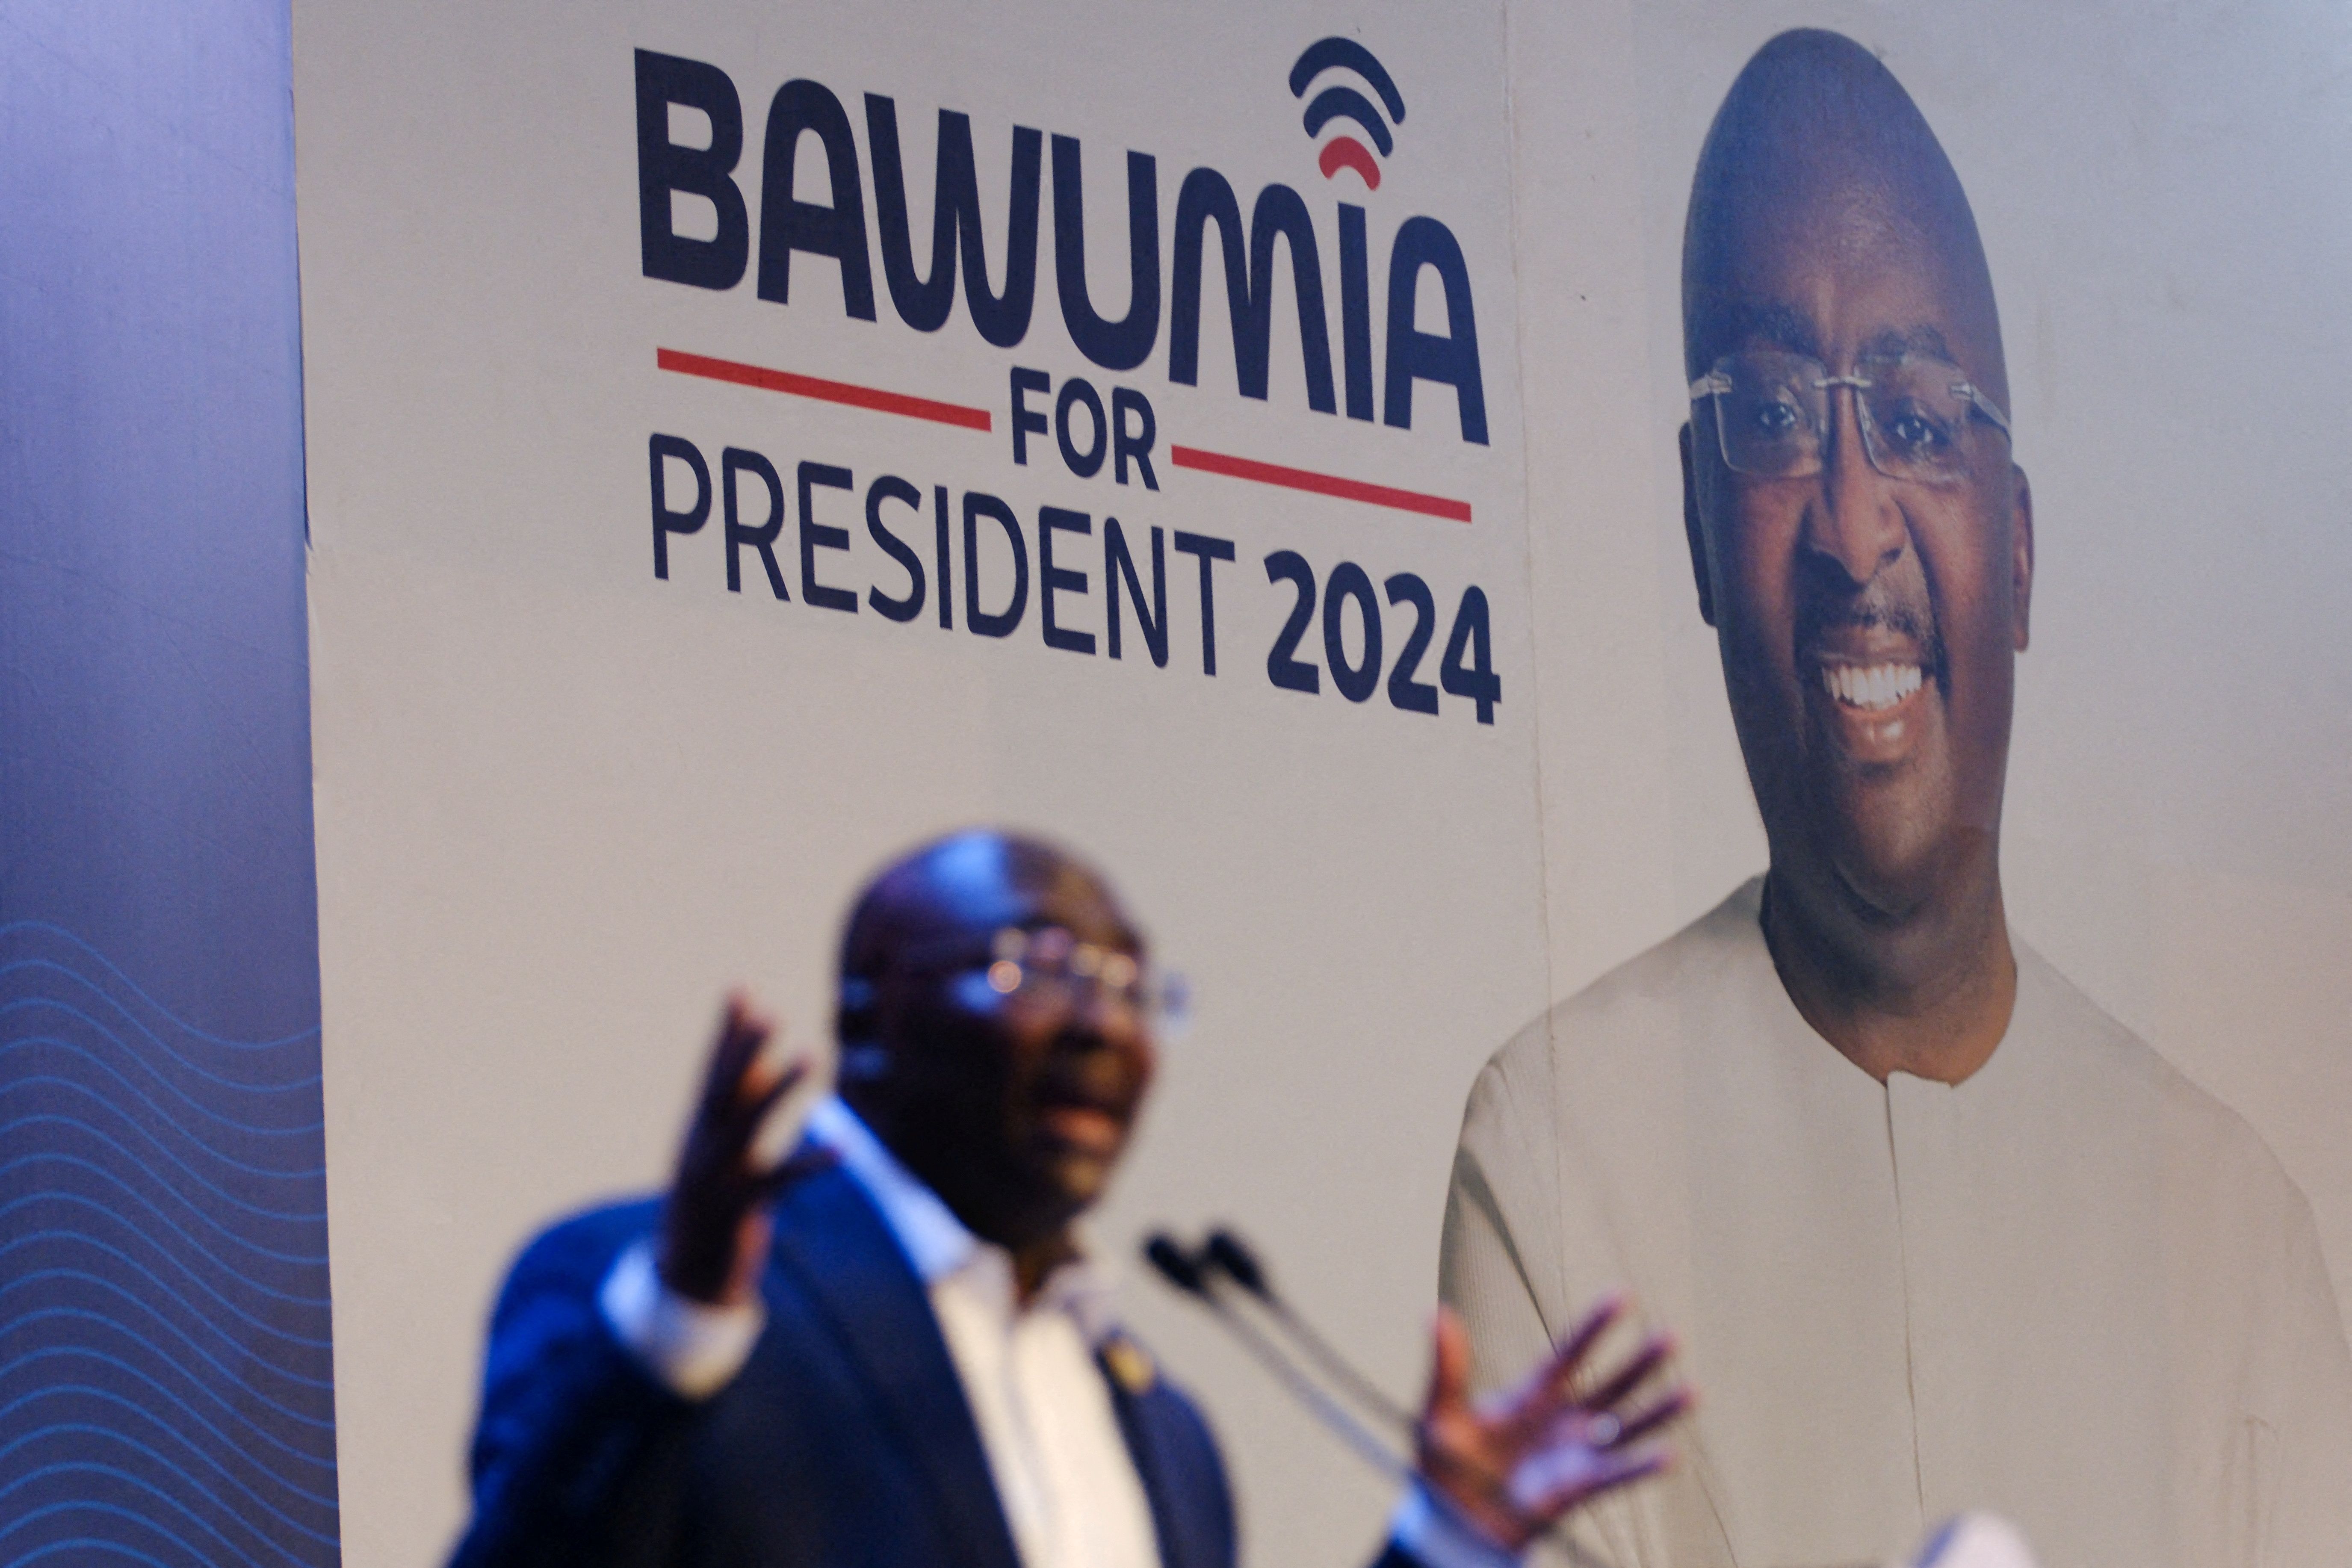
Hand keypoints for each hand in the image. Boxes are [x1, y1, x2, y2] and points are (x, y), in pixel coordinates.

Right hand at [655, 993, 819, 1305]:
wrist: (687, 1268)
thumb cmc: (711, 1194)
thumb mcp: (718, 1145)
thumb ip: (738, 1098)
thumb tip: (751, 1056)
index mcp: (698, 1128)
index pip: (712, 1070)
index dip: (726, 1031)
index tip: (741, 988)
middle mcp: (702, 1147)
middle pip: (725, 1091)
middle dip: (746, 1049)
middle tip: (770, 1012)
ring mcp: (718, 1178)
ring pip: (750, 1128)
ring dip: (781, 1089)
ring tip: (813, 1053)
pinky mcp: (741, 1209)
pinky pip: (781, 1181)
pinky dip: (812, 1163)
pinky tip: (845, 1147)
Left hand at [1413, 1296, 1689, 1553]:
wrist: (1452, 1520)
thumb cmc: (1446, 1465)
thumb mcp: (1441, 1412)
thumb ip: (1447, 1365)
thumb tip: (1436, 1312)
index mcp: (1532, 1394)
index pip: (1570, 1352)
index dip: (1595, 1326)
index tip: (1623, 1296)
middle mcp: (1562, 1419)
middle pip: (1610, 1384)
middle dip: (1641, 1362)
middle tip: (1673, 1336)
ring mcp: (1574, 1453)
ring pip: (1626, 1426)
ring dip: (1659, 1410)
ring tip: (1693, 1390)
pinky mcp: (1579, 1487)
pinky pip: (1617, 1474)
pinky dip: (1641, 1466)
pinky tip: (1668, 1454)